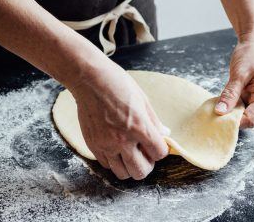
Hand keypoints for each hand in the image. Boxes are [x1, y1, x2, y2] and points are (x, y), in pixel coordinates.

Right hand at [71, 56, 169, 179]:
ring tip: (130, 151)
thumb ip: (154, 121)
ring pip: (122, 174)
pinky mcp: (92, 145)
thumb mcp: (142, 99)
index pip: (159, 153)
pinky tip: (116, 146)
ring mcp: (105, 145)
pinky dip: (114, 161)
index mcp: (138, 126)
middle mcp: (122, 140)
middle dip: (148, 164)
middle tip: (145, 151)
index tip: (157, 143)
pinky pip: (106, 165)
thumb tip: (165, 134)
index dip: (160, 149)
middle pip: (141, 172)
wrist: (89, 79)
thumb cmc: (117, 84)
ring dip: (130, 165)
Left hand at [214, 38, 253, 127]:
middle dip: (230, 117)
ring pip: (241, 112)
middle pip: (246, 118)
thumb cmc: (252, 54)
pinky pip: (239, 104)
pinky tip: (219, 101)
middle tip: (213, 113)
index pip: (250, 119)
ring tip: (215, 106)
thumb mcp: (239, 74)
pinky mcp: (250, 95)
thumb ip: (230, 94)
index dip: (234, 122)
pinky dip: (229, 104)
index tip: (217, 119)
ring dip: (229, 110)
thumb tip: (220, 111)